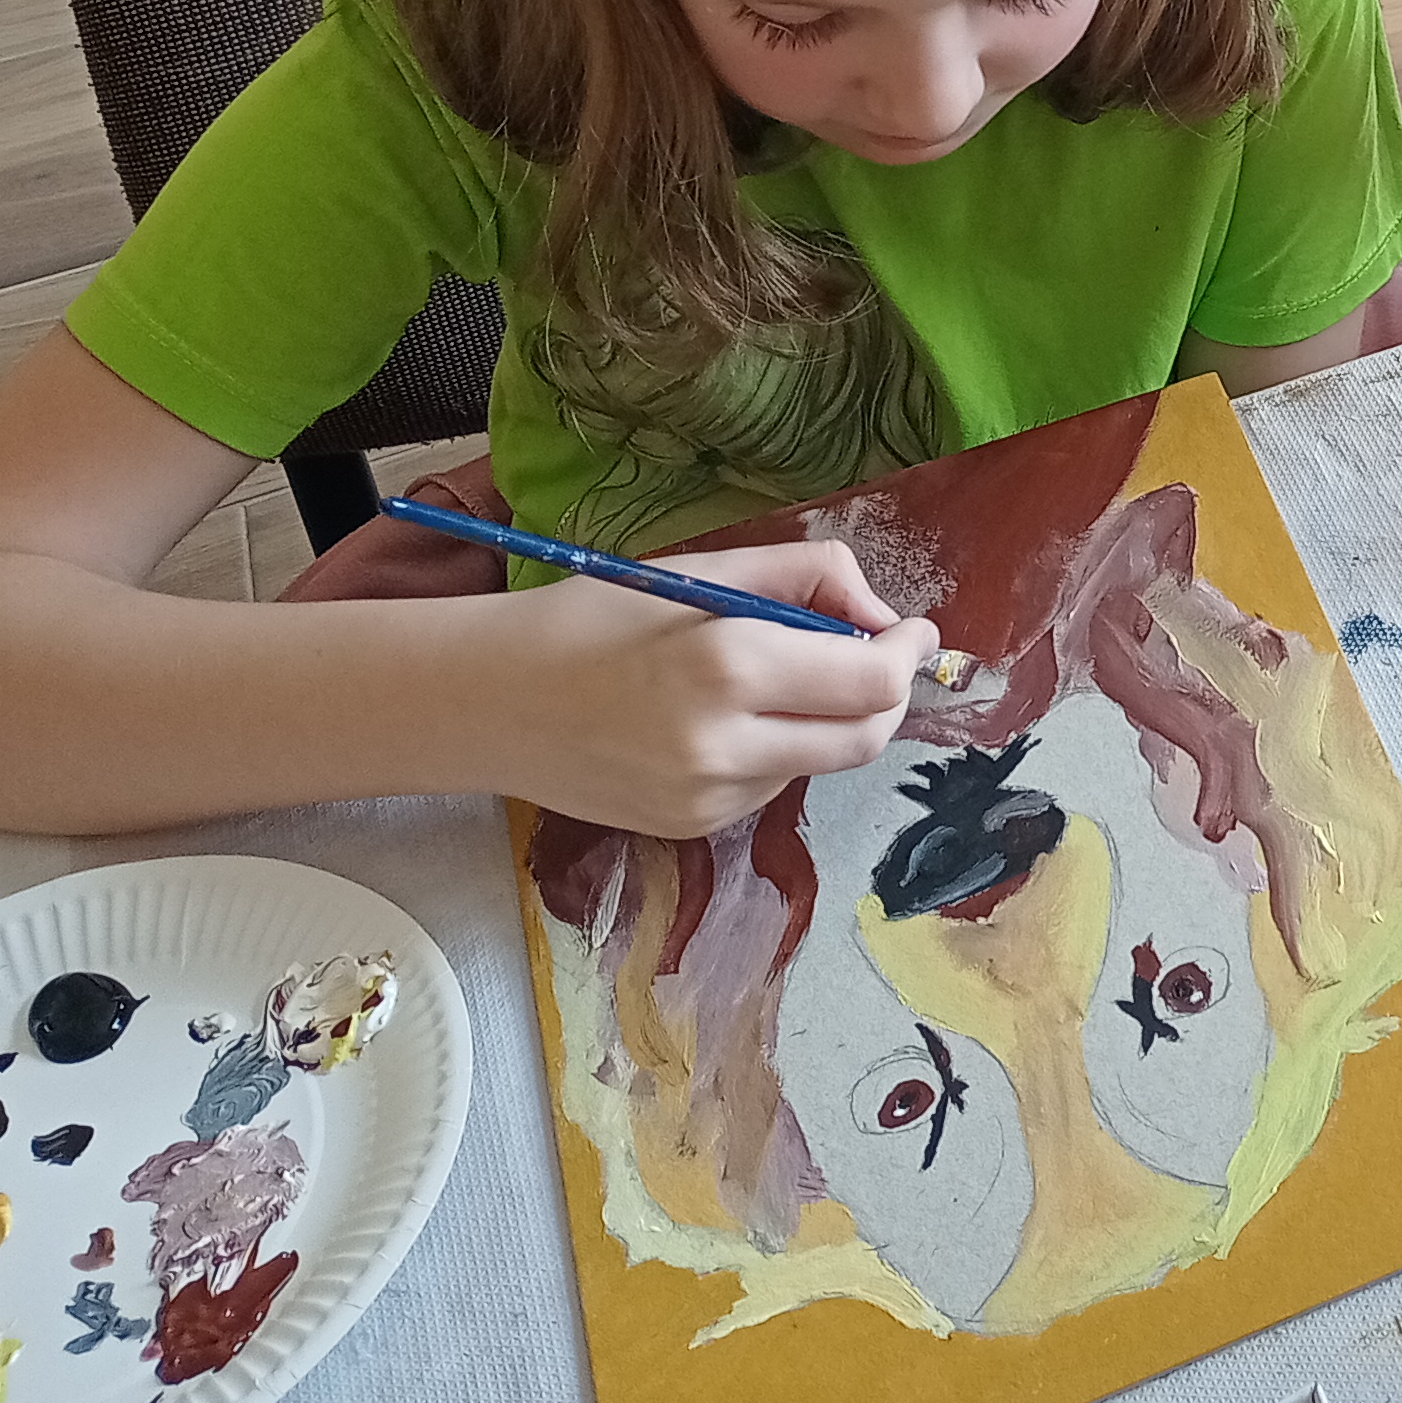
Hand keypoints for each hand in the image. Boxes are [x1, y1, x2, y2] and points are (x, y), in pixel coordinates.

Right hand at [483, 540, 942, 837]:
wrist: (489, 702)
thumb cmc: (596, 618)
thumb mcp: (704, 572)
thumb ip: (808, 580)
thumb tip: (881, 617)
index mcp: (730, 666)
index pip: (871, 681)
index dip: (907, 652)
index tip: (912, 629)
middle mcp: (725, 746)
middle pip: (865, 737)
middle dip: (886, 695)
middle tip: (873, 653)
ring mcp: (707, 800)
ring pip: (821, 764)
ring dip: (828, 722)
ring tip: (773, 679)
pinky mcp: (690, 830)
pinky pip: (770, 788)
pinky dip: (776, 751)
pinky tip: (721, 722)